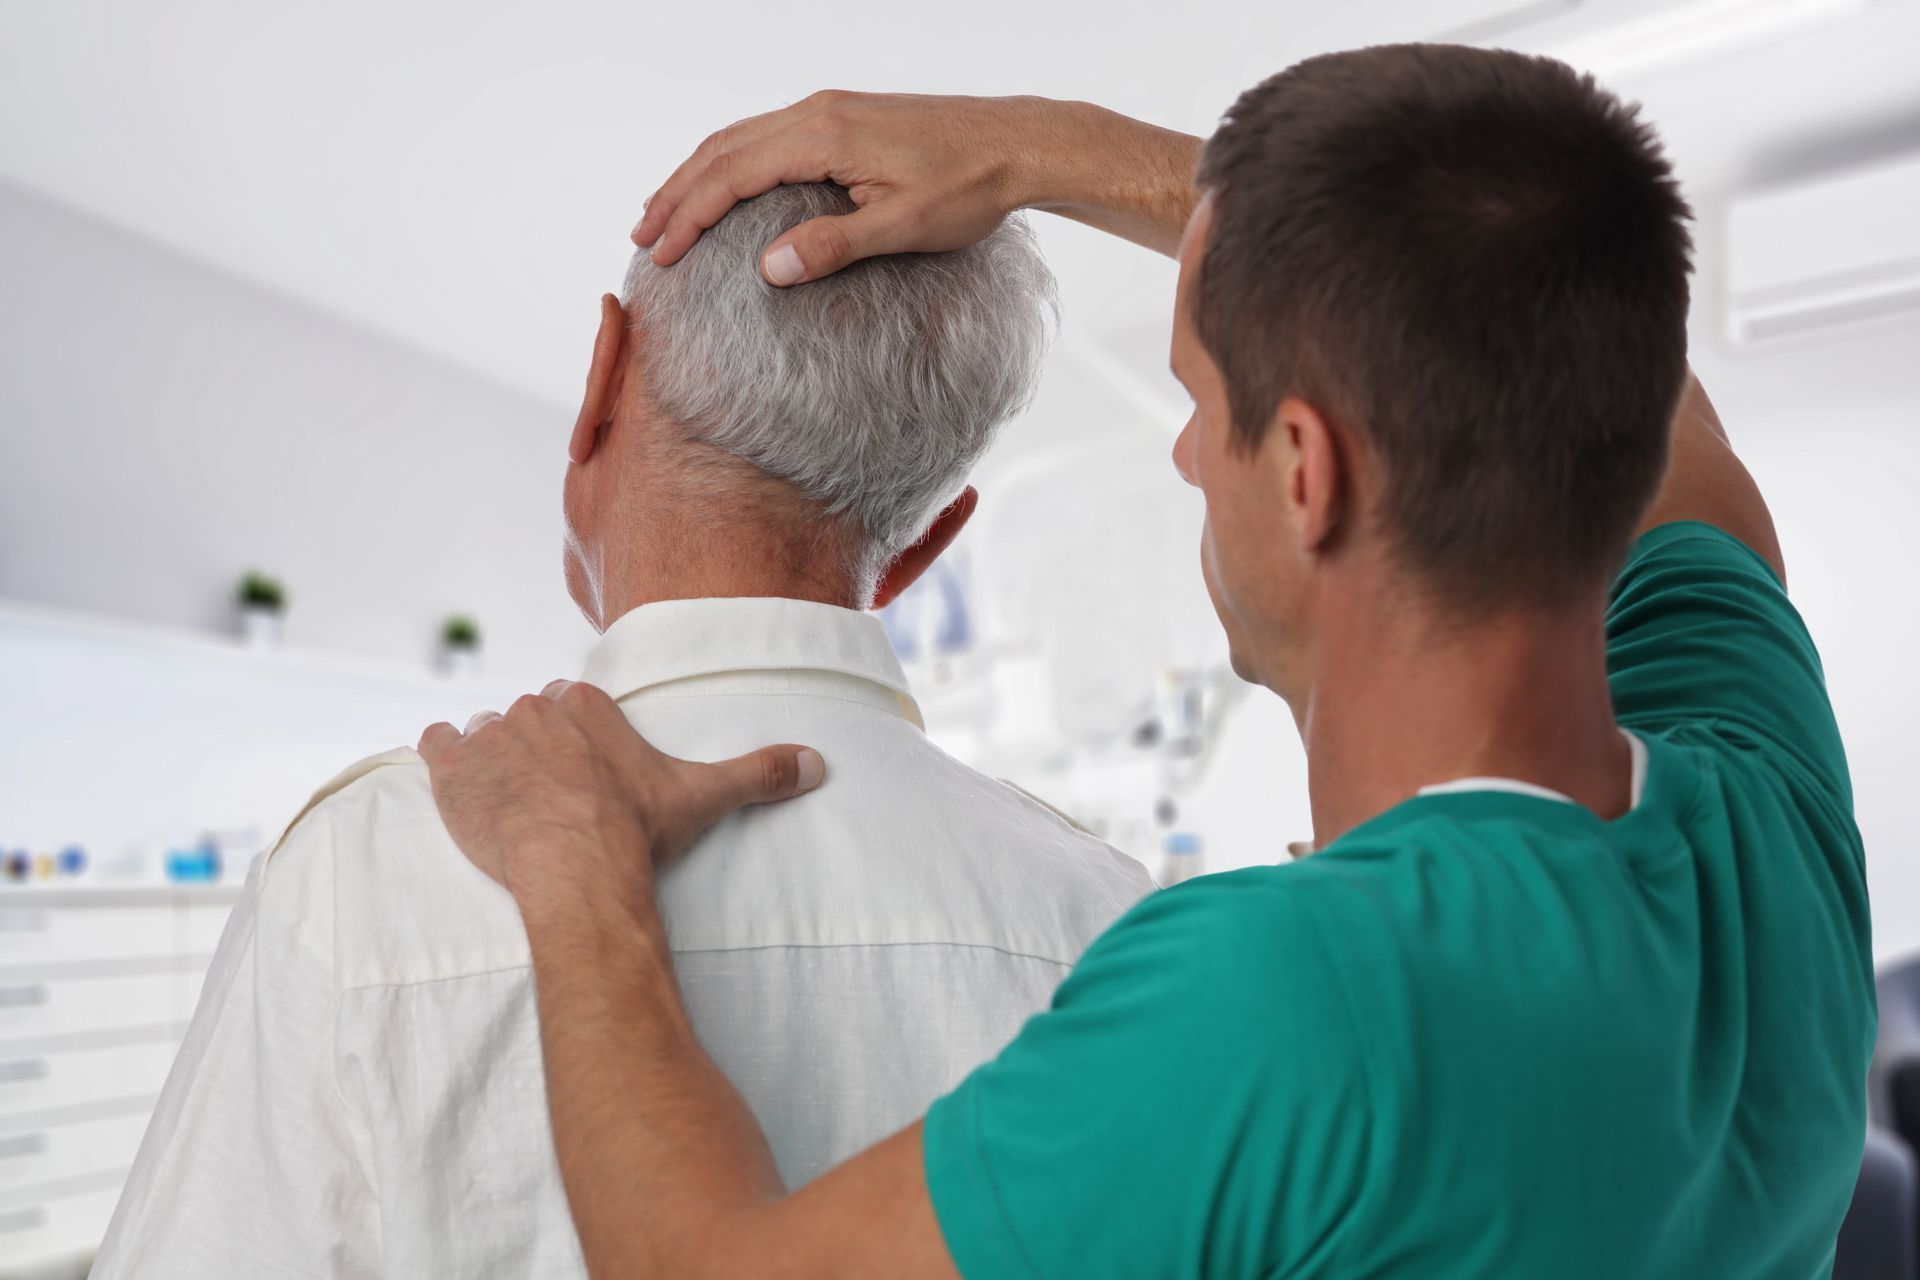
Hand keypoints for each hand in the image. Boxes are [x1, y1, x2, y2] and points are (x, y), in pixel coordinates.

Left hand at [417, 680, 823, 923]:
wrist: (576, 866)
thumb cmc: (638, 830)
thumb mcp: (704, 796)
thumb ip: (759, 772)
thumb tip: (819, 763)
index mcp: (588, 705)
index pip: (574, 702)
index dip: (577, 734)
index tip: (586, 767)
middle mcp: (535, 710)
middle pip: (528, 716)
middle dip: (535, 747)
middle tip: (550, 792)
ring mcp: (490, 738)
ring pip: (484, 731)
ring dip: (490, 756)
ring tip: (505, 795)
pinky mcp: (451, 770)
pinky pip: (436, 744)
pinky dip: (440, 757)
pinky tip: (452, 777)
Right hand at [633, 91, 1055, 284]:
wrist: (1015, 143)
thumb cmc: (967, 187)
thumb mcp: (900, 226)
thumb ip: (831, 246)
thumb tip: (766, 268)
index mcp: (823, 137)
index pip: (732, 176)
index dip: (690, 217)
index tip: (661, 255)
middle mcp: (818, 113)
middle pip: (723, 151)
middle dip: (677, 194)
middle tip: (642, 238)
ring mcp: (830, 111)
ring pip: (741, 139)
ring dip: (698, 175)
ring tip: (665, 212)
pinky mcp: (844, 118)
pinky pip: (768, 136)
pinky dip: (732, 163)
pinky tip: (726, 186)